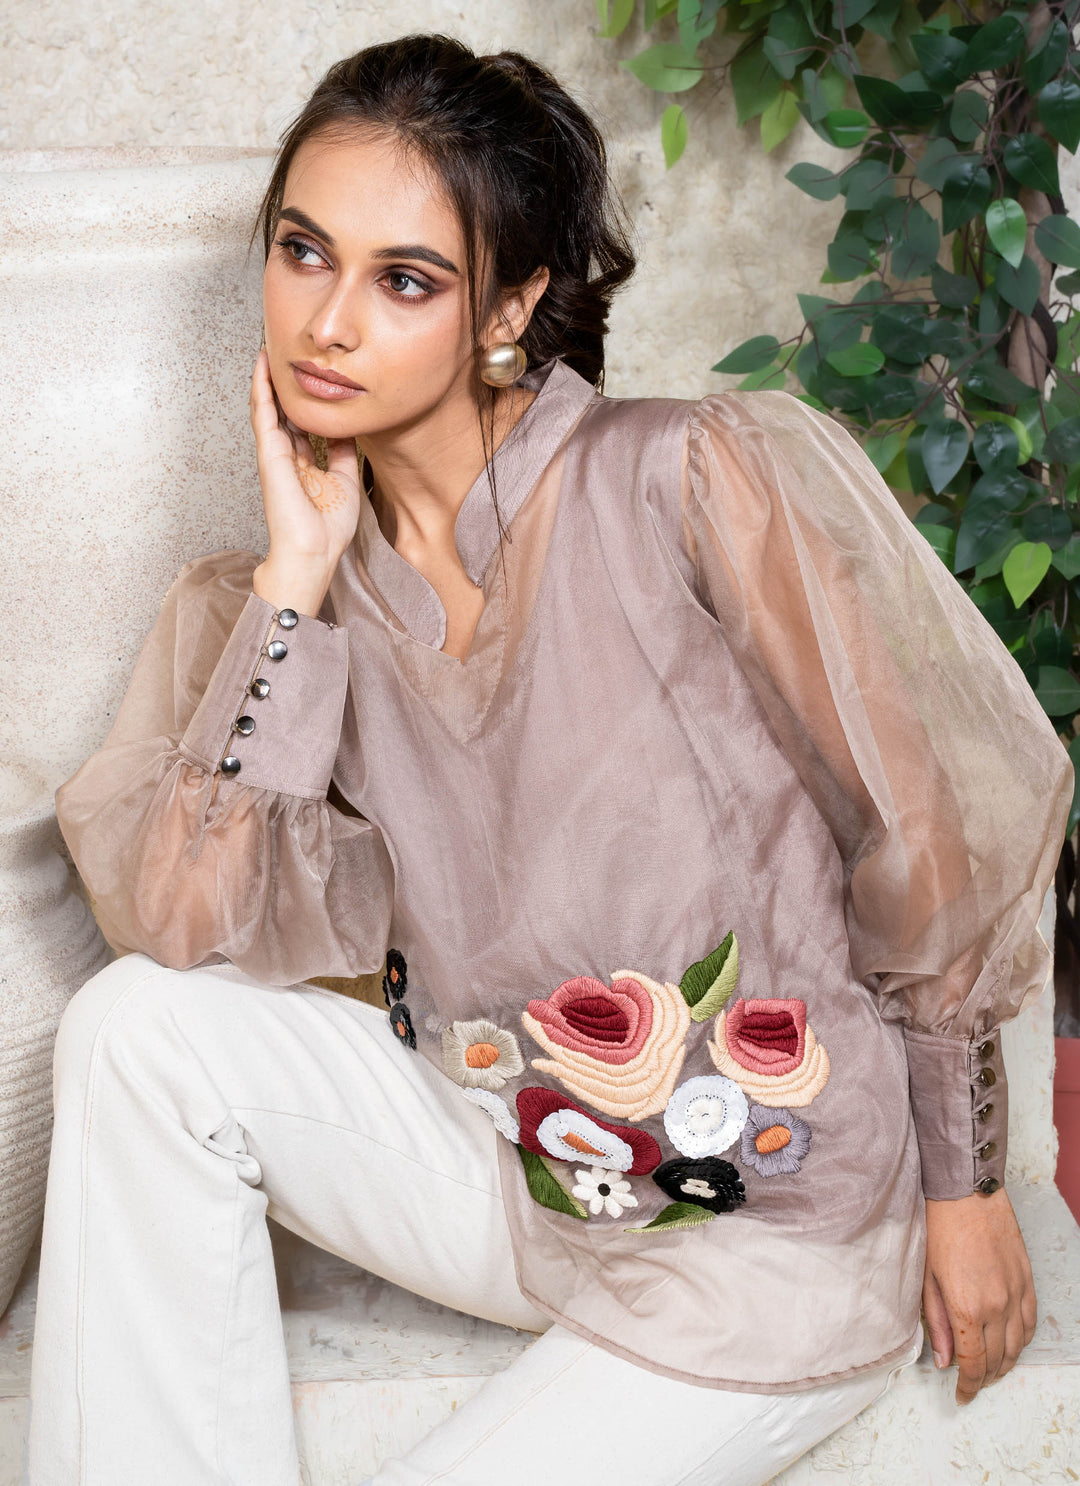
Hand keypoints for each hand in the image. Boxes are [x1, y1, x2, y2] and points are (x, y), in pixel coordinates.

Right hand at [248, 347, 361, 613]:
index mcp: (304, 464)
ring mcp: (275, 454)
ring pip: (268, 407)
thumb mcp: (347, 481)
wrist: (313, 552)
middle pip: (283, 411)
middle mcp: (287, 456)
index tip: (312, 376)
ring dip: (267, 378)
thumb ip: (344, 453)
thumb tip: (347, 427)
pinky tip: (262, 367)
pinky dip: (261, 389)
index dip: (304, 400)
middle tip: (286, 351)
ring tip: (268, 347)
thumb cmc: (328, 528)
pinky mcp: (268, 454)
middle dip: (283, 384)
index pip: (302, 424)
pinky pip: (263, 415)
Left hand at [922, 1186, 1035, 1405]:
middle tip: (971, 1384)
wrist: (965, 1192)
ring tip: (990, 1370)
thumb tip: (944, 1361)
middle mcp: (997, 1306)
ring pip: (1017, 1346)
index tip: (961, 1396)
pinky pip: (1030, 1322)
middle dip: (983, 1378)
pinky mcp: (1026, 1279)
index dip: (967, 1386)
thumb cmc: (938, 1229)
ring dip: (1005, 1364)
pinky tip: (1010, 1344)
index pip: (972, 1363)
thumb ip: (936, 1323)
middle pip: (996, 1360)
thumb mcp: (926, 1278)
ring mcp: (1016, 1293)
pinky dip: (1021, 1340)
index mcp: (967, 1307)